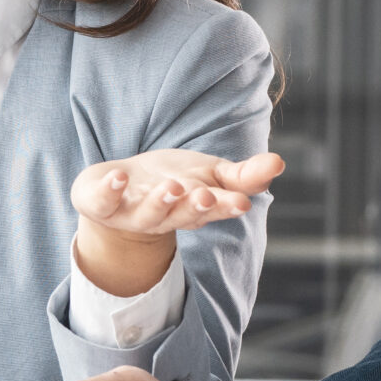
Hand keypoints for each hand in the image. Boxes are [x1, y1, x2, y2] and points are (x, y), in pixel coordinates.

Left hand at [69, 150, 284, 297]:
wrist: (116, 188)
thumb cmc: (174, 181)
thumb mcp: (211, 174)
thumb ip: (244, 175)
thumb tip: (279, 163)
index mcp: (194, 209)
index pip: (215, 210)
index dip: (226, 207)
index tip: (241, 202)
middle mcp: (165, 217)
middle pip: (181, 217)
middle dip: (194, 208)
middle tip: (206, 196)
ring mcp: (132, 213)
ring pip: (147, 215)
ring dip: (159, 202)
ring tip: (171, 187)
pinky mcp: (101, 204)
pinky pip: (103, 201)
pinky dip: (111, 189)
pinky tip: (118, 175)